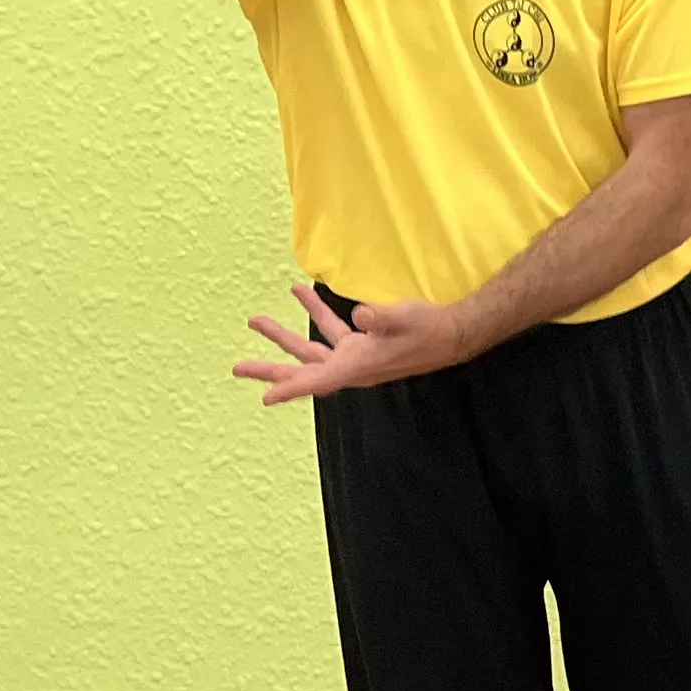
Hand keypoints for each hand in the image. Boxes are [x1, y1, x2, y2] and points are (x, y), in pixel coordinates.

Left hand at [235, 283, 469, 404]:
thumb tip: (359, 313)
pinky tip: (305, 292)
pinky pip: (331, 332)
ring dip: (284, 335)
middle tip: (238, 368)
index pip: (318, 380)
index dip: (291, 389)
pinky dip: (316, 314)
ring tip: (257, 320)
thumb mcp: (406, 319)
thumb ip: (382, 316)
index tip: (266, 398)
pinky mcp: (362, 344)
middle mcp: (351, 366)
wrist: (452, 334)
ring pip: (312, 350)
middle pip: (303, 370)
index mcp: (358, 365)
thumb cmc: (430, 329)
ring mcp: (355, 356)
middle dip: (270, 368)